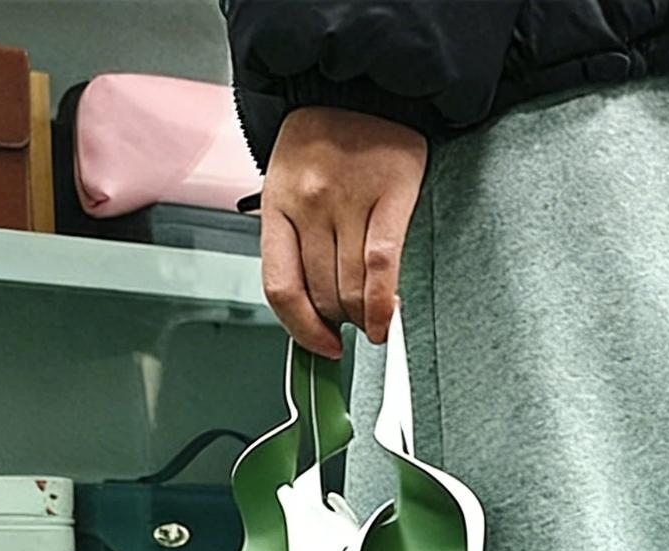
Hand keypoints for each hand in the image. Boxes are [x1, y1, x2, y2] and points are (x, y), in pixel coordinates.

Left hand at [260, 107, 427, 358]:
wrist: (363, 85)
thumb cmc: (325, 144)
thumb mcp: (290, 186)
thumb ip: (296, 242)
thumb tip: (312, 315)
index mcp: (277, 203)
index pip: (281, 287)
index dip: (301, 330)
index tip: (320, 347)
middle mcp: (309, 202)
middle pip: (322, 294)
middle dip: (337, 321)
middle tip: (349, 323)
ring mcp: (349, 198)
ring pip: (352, 288)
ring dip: (361, 317)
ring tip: (369, 318)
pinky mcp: (391, 194)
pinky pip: (383, 265)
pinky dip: (382, 304)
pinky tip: (385, 320)